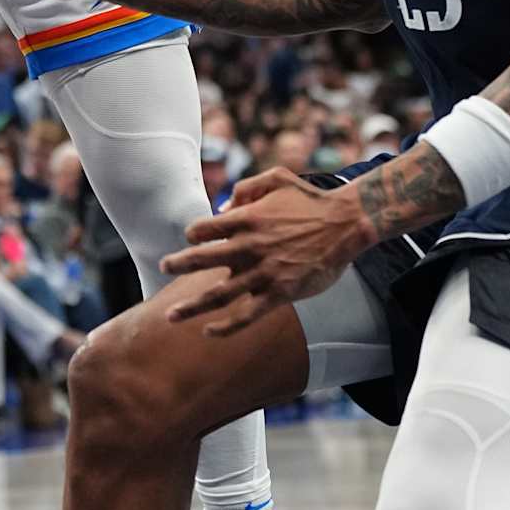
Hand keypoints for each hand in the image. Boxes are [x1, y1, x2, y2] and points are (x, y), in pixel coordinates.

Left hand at [160, 173, 368, 335]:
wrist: (347, 223)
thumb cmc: (311, 200)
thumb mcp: (276, 178)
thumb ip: (246, 188)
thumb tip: (222, 209)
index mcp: (246, 219)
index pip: (202, 229)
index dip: (193, 234)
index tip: (193, 240)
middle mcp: (249, 246)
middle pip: (200, 259)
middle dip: (177, 265)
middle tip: (162, 268)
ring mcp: (263, 272)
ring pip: (218, 293)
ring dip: (191, 306)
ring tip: (170, 315)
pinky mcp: (280, 293)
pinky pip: (247, 314)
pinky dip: (226, 326)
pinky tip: (209, 332)